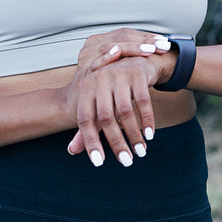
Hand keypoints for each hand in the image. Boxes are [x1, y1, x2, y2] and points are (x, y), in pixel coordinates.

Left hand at [63, 33, 173, 165]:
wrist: (135, 59)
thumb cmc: (113, 88)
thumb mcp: (98, 104)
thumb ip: (86, 127)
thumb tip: (72, 150)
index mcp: (86, 87)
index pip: (84, 119)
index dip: (89, 141)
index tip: (98, 162)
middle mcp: (99, 79)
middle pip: (105, 118)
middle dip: (116, 142)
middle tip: (126, 161)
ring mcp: (118, 74)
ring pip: (125, 111)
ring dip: (134, 135)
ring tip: (140, 151)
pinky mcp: (137, 73)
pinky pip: (143, 101)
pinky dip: (147, 120)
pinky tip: (149, 135)